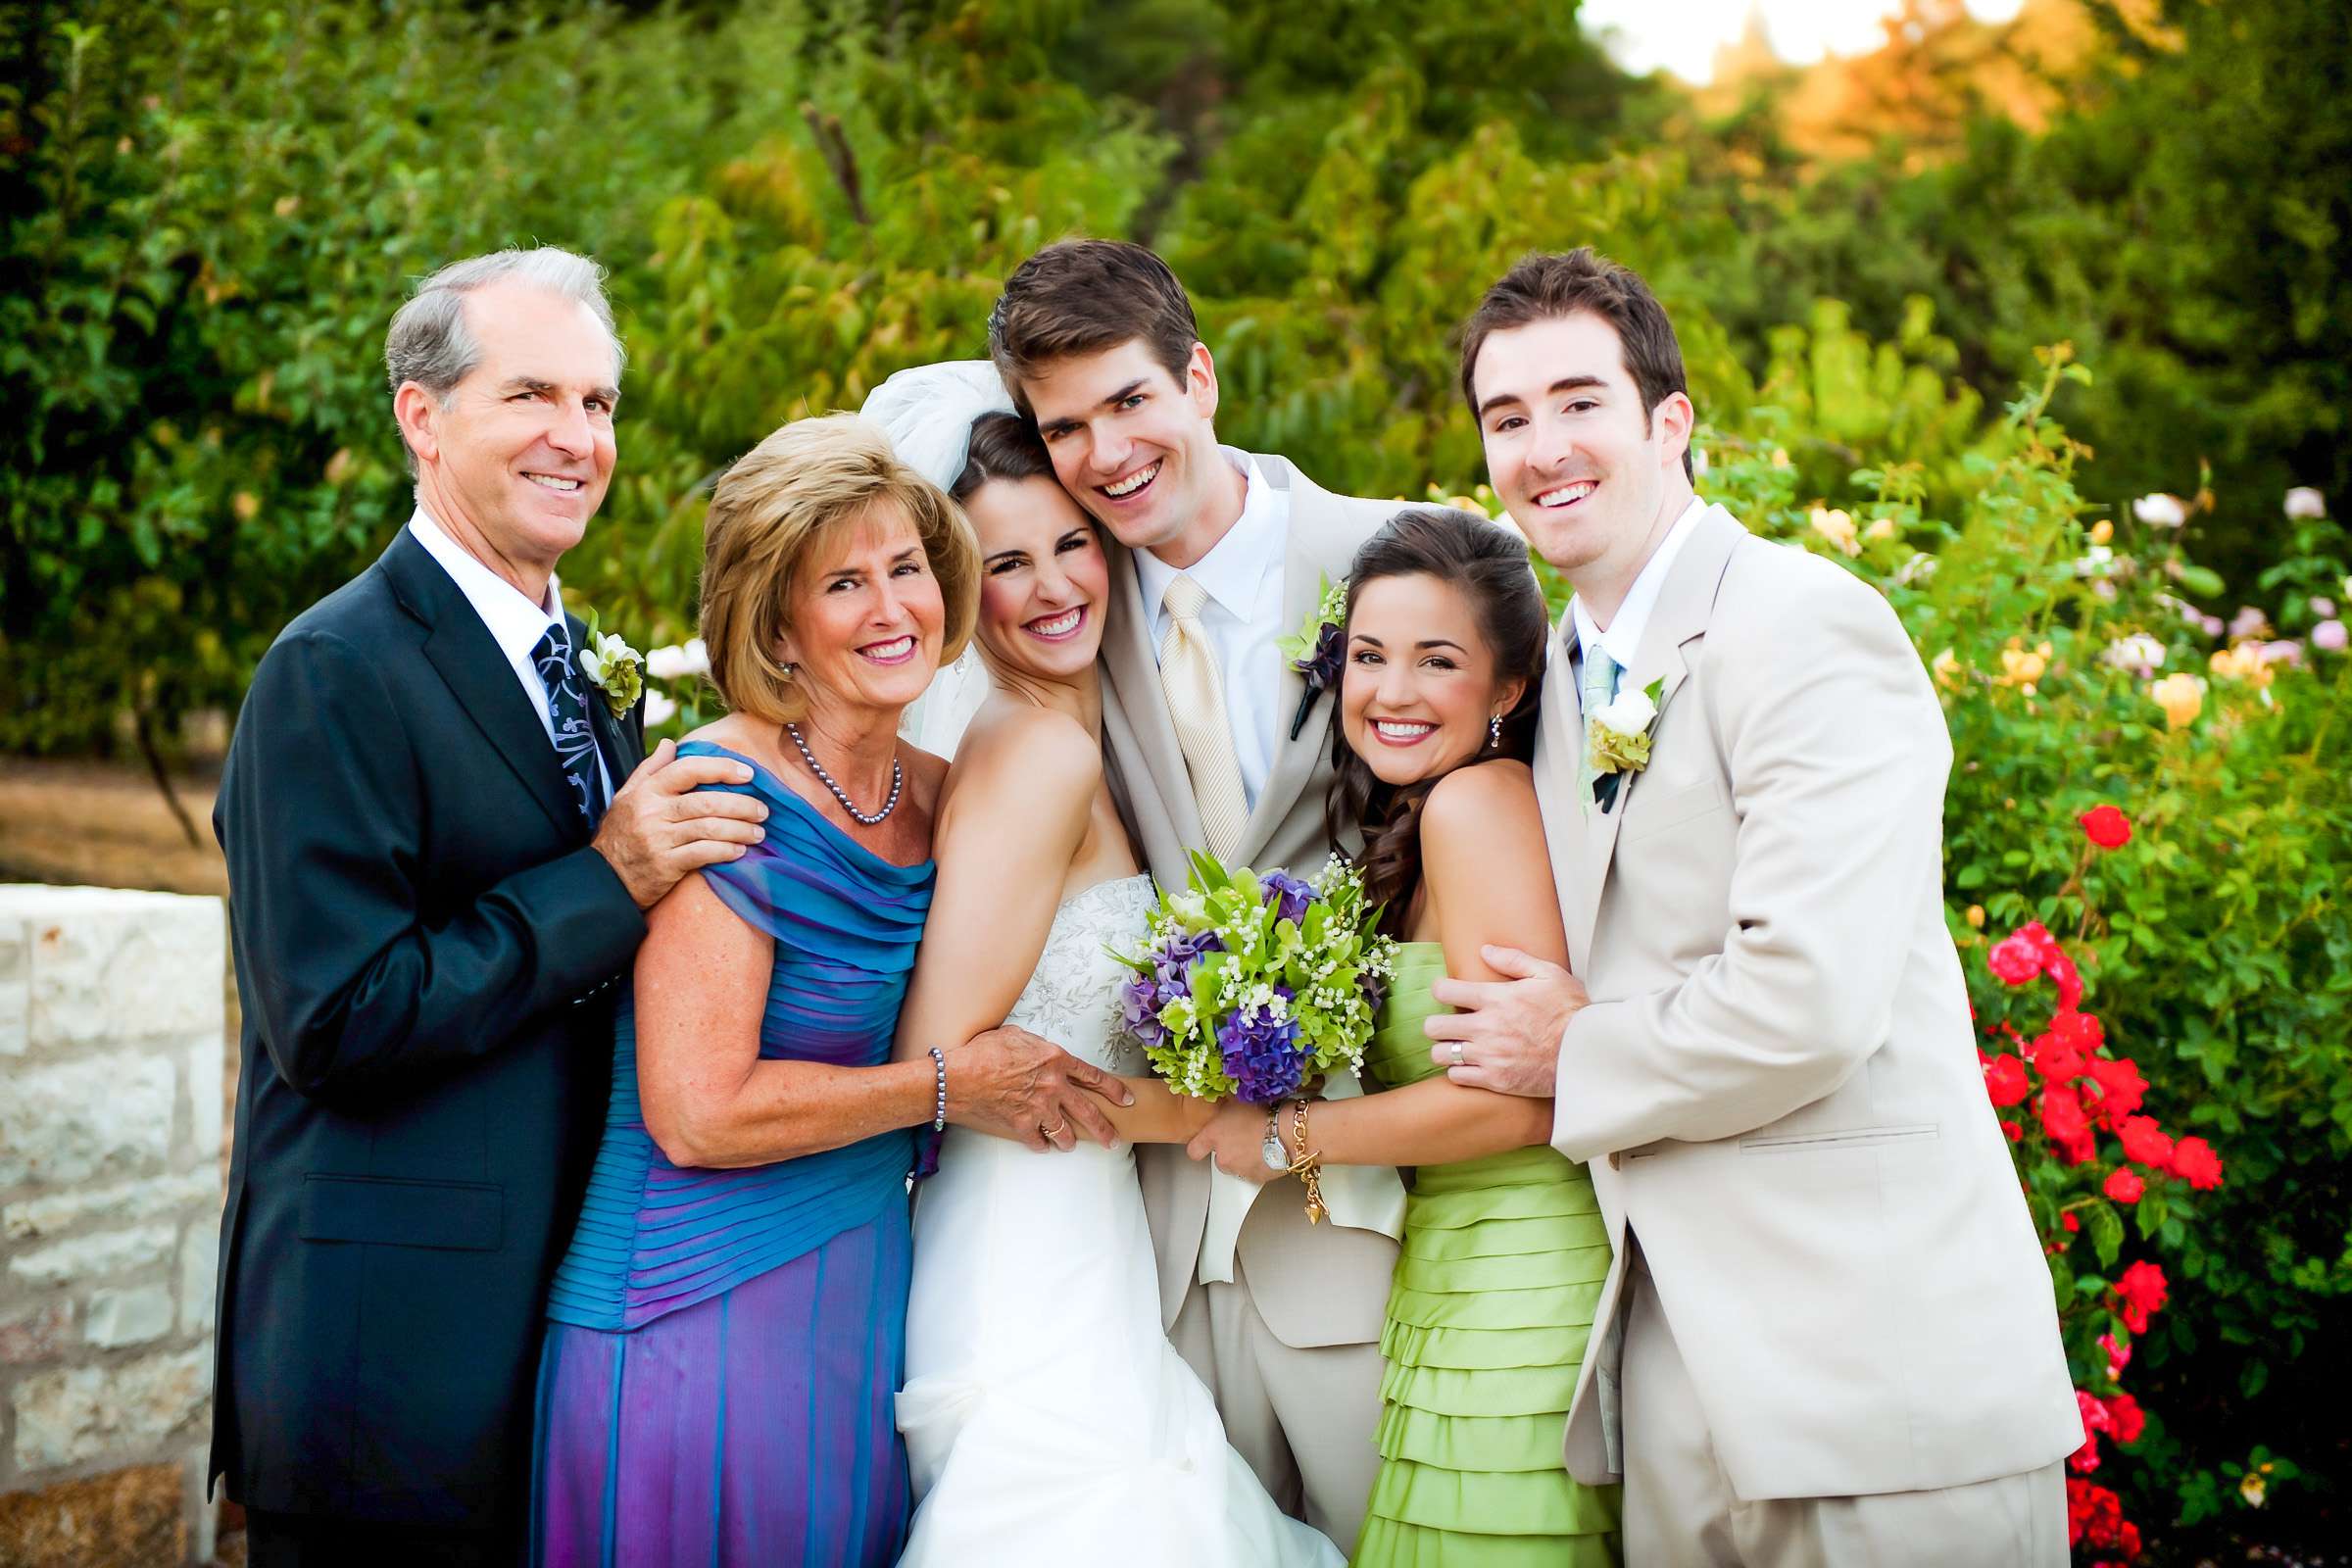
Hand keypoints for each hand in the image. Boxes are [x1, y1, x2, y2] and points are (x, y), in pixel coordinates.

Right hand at [592, 740, 770, 908]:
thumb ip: (650, 769)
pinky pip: (703, 854)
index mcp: (647, 790)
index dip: (721, 768)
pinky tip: (740, 851)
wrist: (603, 878)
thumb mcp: (626, 796)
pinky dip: (726, 851)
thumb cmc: (621, 833)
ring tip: (759, 832)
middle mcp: (652, 811)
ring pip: (709, 828)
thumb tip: (669, 743)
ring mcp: (658, 839)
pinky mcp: (665, 865)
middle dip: (741, 804)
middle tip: (763, 810)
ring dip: (740, 829)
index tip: (749, 774)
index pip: (688, 769)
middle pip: (706, 801)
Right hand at [946, 1025, 1133, 1151]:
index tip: (1125, 1099)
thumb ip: (1038, 1046)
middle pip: (1089, 1112)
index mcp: (1056, 1059)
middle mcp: (1053, 1085)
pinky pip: (1038, 1142)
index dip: (1114, 1089)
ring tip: (1071, 1145)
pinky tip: (1041, 1145)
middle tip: (1113, 1139)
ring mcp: (1039, 1108)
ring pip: (1065, 1132)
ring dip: (1069, 1140)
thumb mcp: (1017, 1036)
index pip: (1094, 1076)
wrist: (957, 1077)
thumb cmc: (983, 1052)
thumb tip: (1042, 1052)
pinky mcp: (1022, 1126)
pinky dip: (1040, 1145)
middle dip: (1104, 1128)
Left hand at [1184, 1098, 1281, 1183]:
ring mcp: (1239, 1169)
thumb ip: (1227, 1105)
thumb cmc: (1267, 1112)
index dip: (1200, 1147)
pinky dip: (1259, 1166)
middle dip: (1229, 1151)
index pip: (1194, 1150)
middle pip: (1219, 1159)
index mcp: (1214, 1135)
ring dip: (1243, 1159)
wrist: (1289, 1132)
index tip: (1205, 1144)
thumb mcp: (1240, 1100)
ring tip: (1259, 1143)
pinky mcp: (1256, 1178)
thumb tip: (1224, 1098)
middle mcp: (1223, 1156)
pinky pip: (1253, 1174)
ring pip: (1236, 1167)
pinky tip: (1268, 1151)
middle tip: (1243, 1137)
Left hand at [1425, 945, 1590, 1097]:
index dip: (1441, 990)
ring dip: (1445, 1049)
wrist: (1587, 1052)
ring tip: (1456, 1046)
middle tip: (1446, 1024)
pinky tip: (1470, 1065)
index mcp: (1495, 999)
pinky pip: (1457, 1077)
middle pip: (1433, 1026)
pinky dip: (1459, 1071)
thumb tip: (1485, 950)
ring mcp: (1489, 1056)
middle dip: (1436, 1023)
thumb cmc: (1570, 1011)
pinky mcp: (1496, 1080)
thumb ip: (1513, 960)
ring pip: (1440, 1054)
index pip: (1444, 991)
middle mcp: (1486, 1027)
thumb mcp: (1548, 974)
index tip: (1447, 993)